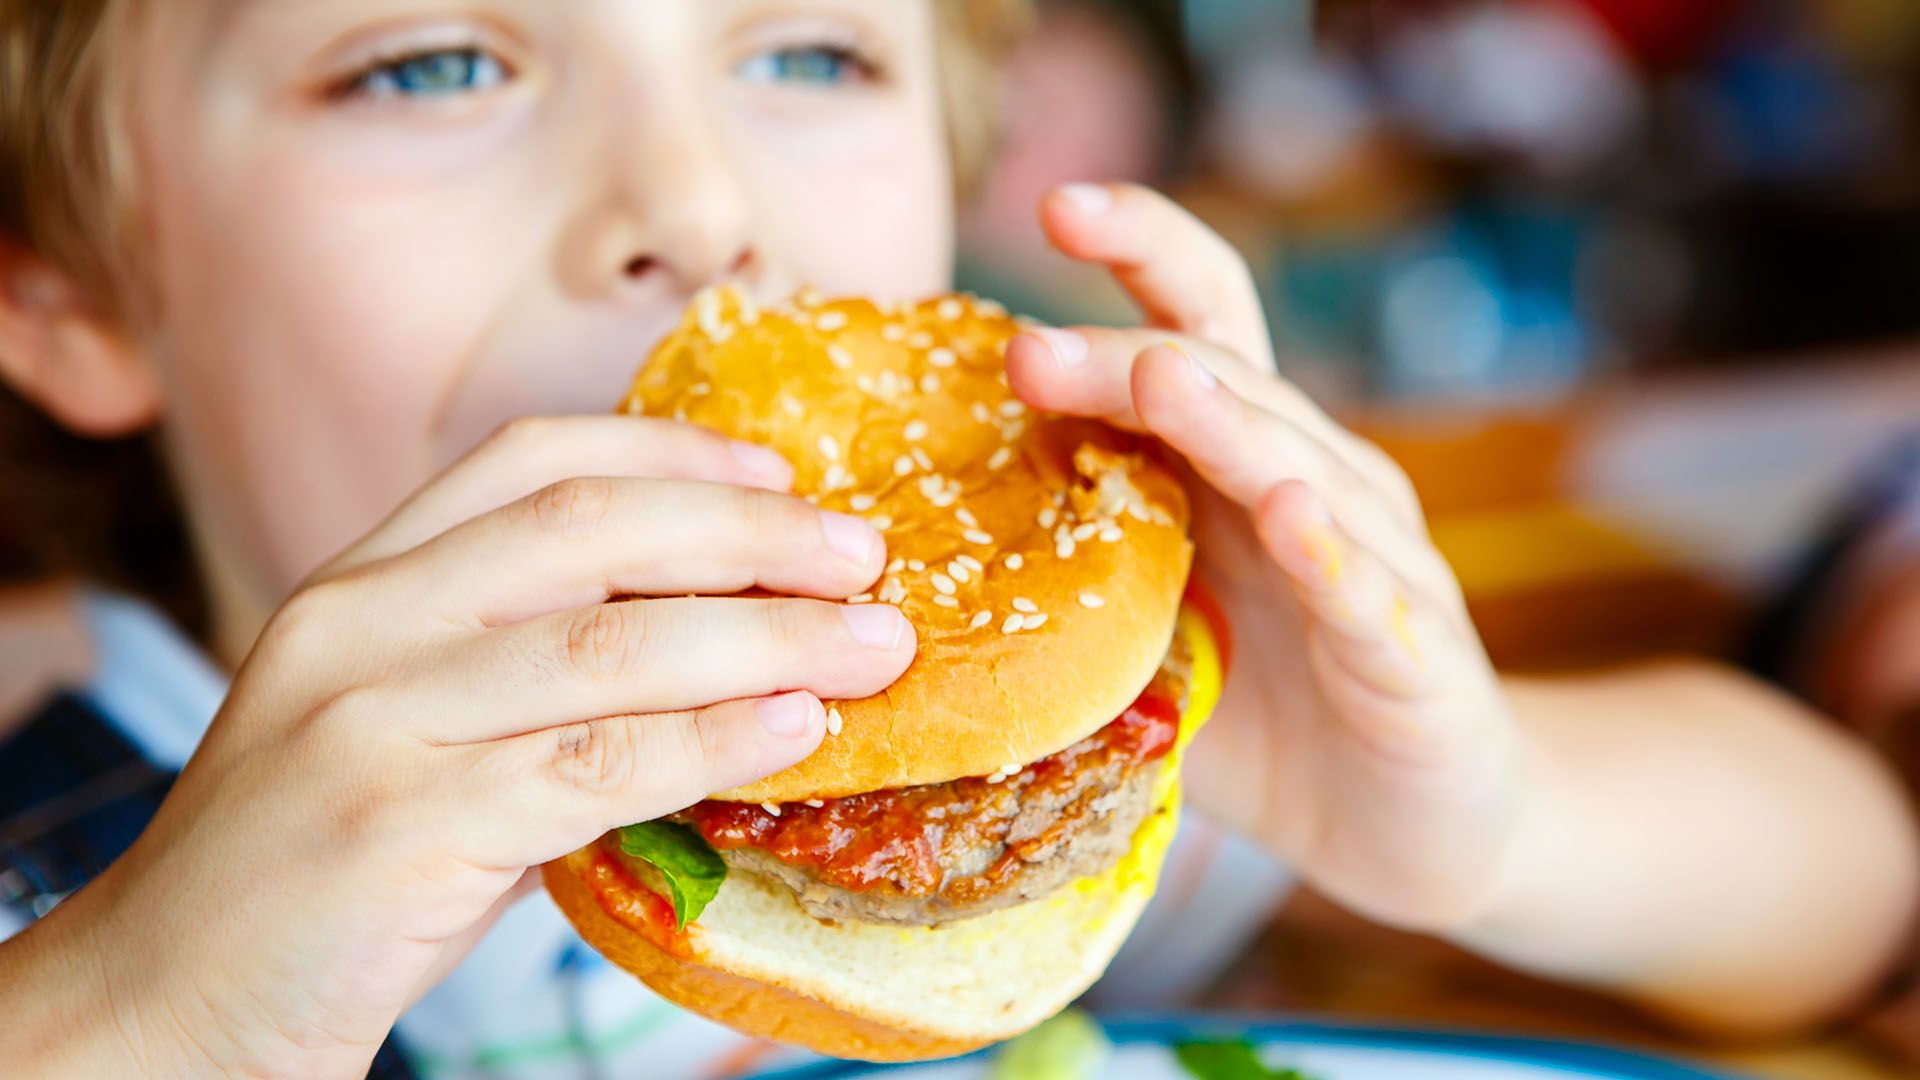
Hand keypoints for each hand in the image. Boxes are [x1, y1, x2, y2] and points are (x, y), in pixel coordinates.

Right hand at [15, 415, 914, 1076]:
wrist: (167, 1001)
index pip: (529, 460)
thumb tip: (729, 653)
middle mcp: (360, 624)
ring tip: (873, 645)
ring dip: (766, 638)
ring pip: (608, 644)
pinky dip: (710, 739)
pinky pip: (591, 764)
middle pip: (589, 529)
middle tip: (865, 556)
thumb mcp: (417, 733)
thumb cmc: (324, 870)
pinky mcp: (397, 826)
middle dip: (749, 535)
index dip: (672, 450)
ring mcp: (370, 720)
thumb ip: (536, 681)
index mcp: (363, 582)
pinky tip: (794, 730)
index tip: (783, 476)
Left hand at [1005, 183, 1518, 930]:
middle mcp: (1317, 487)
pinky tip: (1289, 516)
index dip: (1143, 253)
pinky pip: (1368, 593)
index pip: (1197, 327)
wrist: (1412, 830)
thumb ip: (1075, 580)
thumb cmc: (1269, 717)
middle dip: (1124, 358)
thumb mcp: (1151, 639)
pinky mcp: (1416, 653)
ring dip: (1225, 423)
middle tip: (1027, 350)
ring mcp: (1375, 563)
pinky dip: (1331, 553)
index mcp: (1244, 467)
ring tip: (1156, 380)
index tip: (1054, 205)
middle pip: (1225, 386)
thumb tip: (915, 557)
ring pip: (1299, 467)